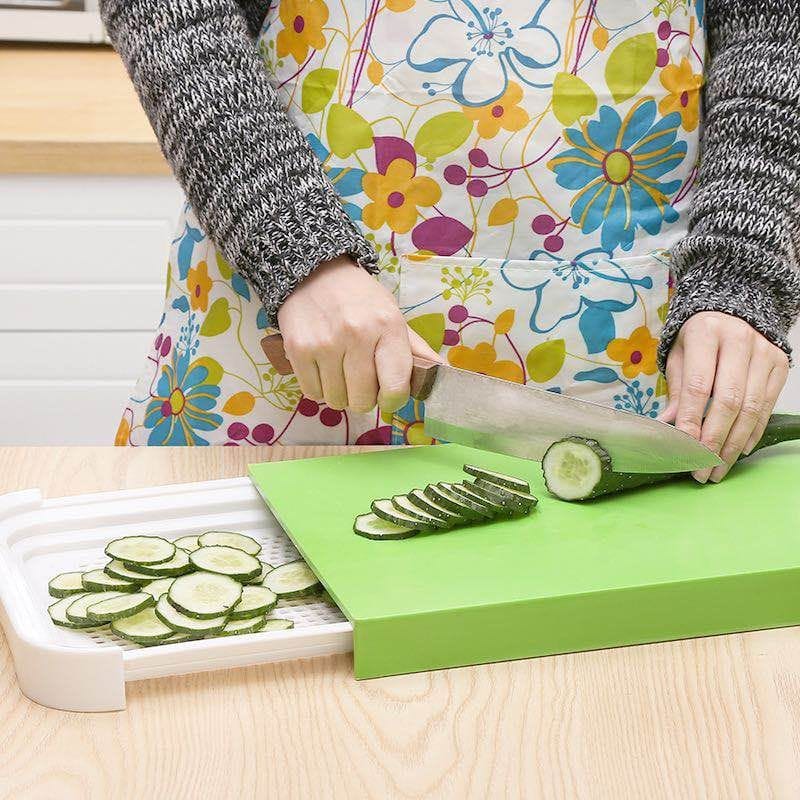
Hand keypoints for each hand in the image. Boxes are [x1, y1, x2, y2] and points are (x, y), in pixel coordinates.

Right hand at [277, 256, 440, 413]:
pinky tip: (323, 366)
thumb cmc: (361, 300)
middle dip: (363, 397)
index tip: (388, 393)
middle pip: (362, 401)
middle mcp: (357, 335)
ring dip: (340, 393)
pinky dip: (319, 387)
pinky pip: (312, 393)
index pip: (395, 387)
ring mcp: (324, 343)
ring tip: (340, 369)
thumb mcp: (393, 316)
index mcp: (388, 326)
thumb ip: (416, 350)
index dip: (392, 400)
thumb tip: (443, 372)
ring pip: (336, 401)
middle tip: (361, 378)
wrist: (314, 274)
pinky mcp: (297, 349)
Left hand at [662, 311, 788, 482]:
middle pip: (728, 401)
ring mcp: (764, 353)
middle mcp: (739, 341)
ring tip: (717, 468)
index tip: (684, 449)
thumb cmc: (698, 336)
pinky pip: (767, 406)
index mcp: (705, 333)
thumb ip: (676, 389)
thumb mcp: (679, 354)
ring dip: (733, 444)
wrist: (735, 308)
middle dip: (713, 440)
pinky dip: (752, 432)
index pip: (697, 385)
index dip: (690, 420)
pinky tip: (737, 450)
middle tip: (701, 469)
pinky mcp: (780, 365)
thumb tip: (666, 426)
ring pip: (751, 408)